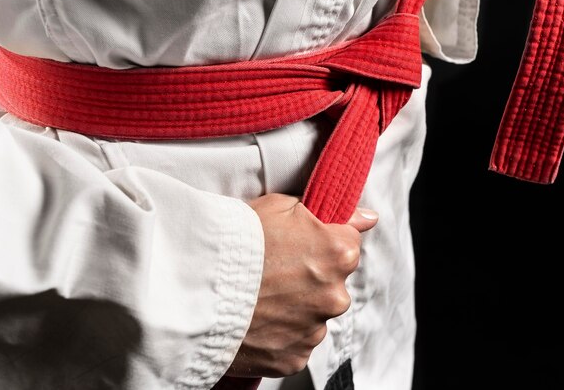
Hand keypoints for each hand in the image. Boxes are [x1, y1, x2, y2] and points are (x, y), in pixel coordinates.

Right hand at [225, 193, 377, 377]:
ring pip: (315, 314)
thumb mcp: (282, 206)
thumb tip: (368, 217)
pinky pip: (296, 342)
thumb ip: (332, 213)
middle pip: (333, 282)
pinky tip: (259, 318)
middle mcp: (335, 295)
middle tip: (275, 270)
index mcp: (339, 253)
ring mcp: (315, 329)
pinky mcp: (294, 357)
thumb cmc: (237, 240)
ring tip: (261, 295)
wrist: (195, 285)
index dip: (321, 240)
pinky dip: (281, 333)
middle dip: (311, 276)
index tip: (298, 243)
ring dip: (297, 306)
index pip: (348, 243)